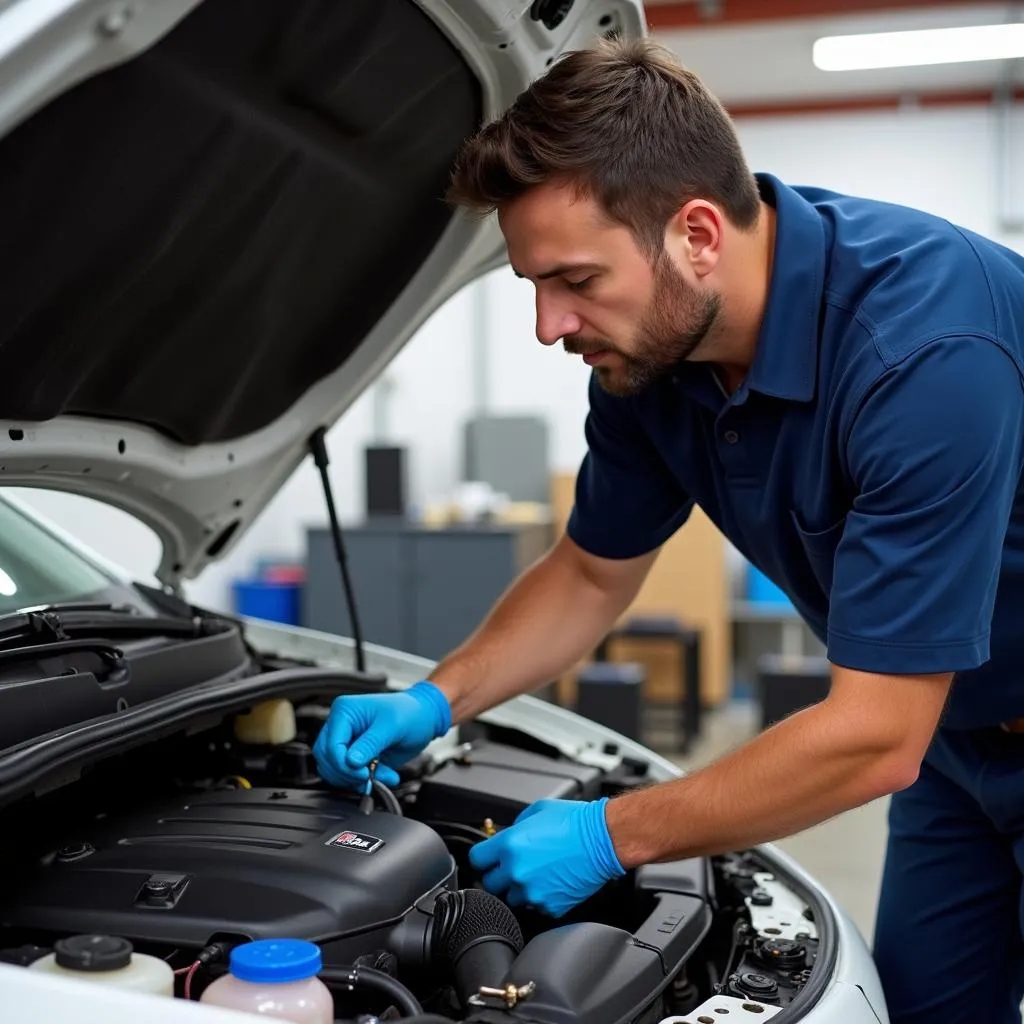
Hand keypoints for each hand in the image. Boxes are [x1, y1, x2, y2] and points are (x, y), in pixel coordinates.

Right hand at [312, 681, 450, 790]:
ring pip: (335, 770)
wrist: (424, 718)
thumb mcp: (392, 726)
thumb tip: (351, 761)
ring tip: (381, 776)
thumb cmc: (411, 713)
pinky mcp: (355, 755)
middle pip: (328, 759)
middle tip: (370, 777)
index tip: (363, 773)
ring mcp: (347, 741)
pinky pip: (348, 774)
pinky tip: (381, 776)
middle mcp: (341, 726)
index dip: (344, 764)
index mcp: (344, 711)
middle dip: (349, 773)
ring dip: (356, 780)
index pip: (331, 745)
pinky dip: (362, 781)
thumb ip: (370, 744)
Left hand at [468, 798, 624, 916]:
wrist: (603, 840)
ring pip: (512, 899)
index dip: (483, 858)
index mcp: (509, 846)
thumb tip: (505, 837)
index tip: (488, 858)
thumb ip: (515, 827)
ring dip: (519, 888)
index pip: (476, 860)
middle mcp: (517, 872)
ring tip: (537, 873)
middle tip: (513, 866)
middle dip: (499, 875)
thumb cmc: (575, 822)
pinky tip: (551, 882)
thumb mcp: (536, 811)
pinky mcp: (550, 907)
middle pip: (490, 884)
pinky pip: (535, 906)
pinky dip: (540, 898)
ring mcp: (533, 893)